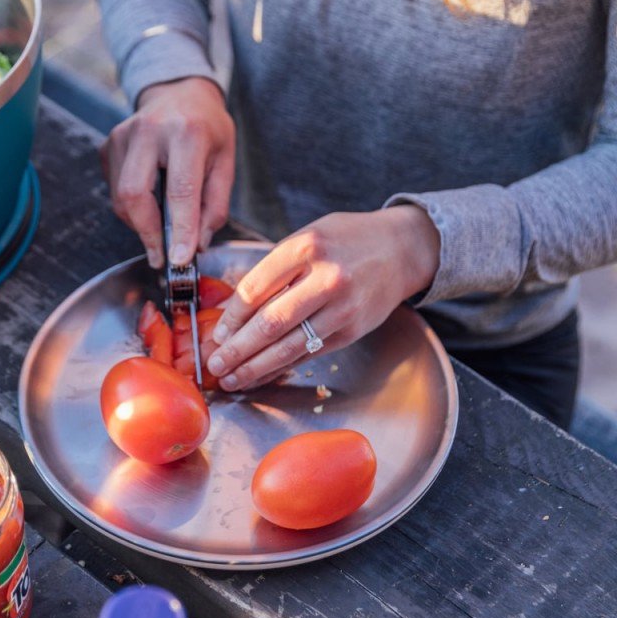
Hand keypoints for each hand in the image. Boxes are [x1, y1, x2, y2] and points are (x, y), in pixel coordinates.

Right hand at [100, 77, 235, 267]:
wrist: (180, 92)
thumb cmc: (207, 129)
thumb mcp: (226, 162)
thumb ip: (215, 206)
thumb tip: (197, 244)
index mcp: (186, 132)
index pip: (180, 190)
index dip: (180, 230)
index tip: (180, 259)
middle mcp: (149, 131)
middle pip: (135, 195)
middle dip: (148, 234)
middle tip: (163, 257)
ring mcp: (122, 136)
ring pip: (122, 199)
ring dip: (142, 223)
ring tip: (163, 224)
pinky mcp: (108, 146)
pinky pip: (115, 191)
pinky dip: (133, 209)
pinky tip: (150, 199)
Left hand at [205, 206, 439, 390]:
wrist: (401, 250)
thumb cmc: (346, 241)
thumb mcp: (306, 238)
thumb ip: (271, 270)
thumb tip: (231, 308)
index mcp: (306, 247)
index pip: (256, 289)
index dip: (231, 318)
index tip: (216, 335)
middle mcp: (325, 278)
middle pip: (269, 323)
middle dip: (237, 350)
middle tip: (214, 365)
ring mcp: (341, 308)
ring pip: (289, 346)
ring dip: (255, 367)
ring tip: (231, 379)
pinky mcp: (351, 331)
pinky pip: (308, 353)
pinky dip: (281, 367)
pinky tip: (261, 375)